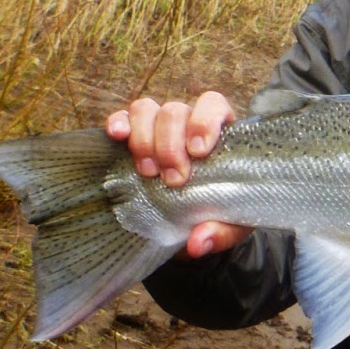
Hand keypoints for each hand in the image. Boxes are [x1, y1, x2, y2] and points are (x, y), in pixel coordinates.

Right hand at [106, 92, 252, 257]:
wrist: (199, 219)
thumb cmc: (222, 212)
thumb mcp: (232, 225)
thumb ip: (221, 232)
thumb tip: (198, 242)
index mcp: (222, 132)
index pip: (214, 105)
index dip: (204, 122)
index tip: (198, 152)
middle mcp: (189, 122)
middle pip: (174, 110)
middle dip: (169, 145)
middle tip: (173, 179)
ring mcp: (160, 125)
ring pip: (146, 109)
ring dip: (144, 139)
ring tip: (147, 172)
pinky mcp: (135, 135)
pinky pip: (123, 118)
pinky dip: (118, 123)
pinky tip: (117, 137)